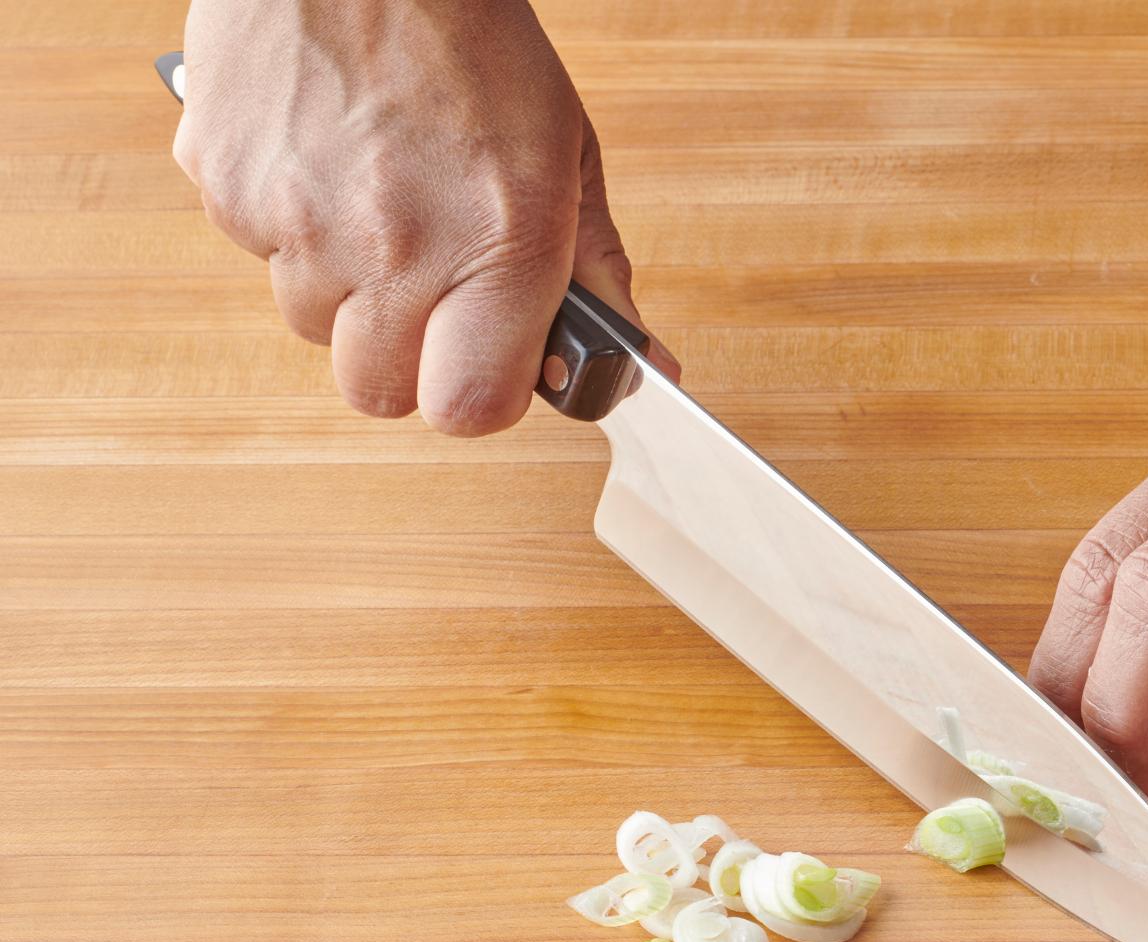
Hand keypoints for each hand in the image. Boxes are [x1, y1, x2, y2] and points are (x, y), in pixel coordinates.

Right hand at [173, 0, 673, 434]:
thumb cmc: (471, 40)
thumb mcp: (566, 154)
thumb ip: (596, 270)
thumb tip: (638, 363)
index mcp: (496, 245)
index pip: (469, 408)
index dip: (478, 396)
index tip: (488, 366)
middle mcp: (393, 246)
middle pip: (378, 390)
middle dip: (407, 354)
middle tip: (430, 284)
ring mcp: (296, 221)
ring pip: (312, 322)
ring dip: (344, 285)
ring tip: (378, 196)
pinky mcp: (224, 186)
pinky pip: (255, 251)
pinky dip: (286, 222)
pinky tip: (324, 158)